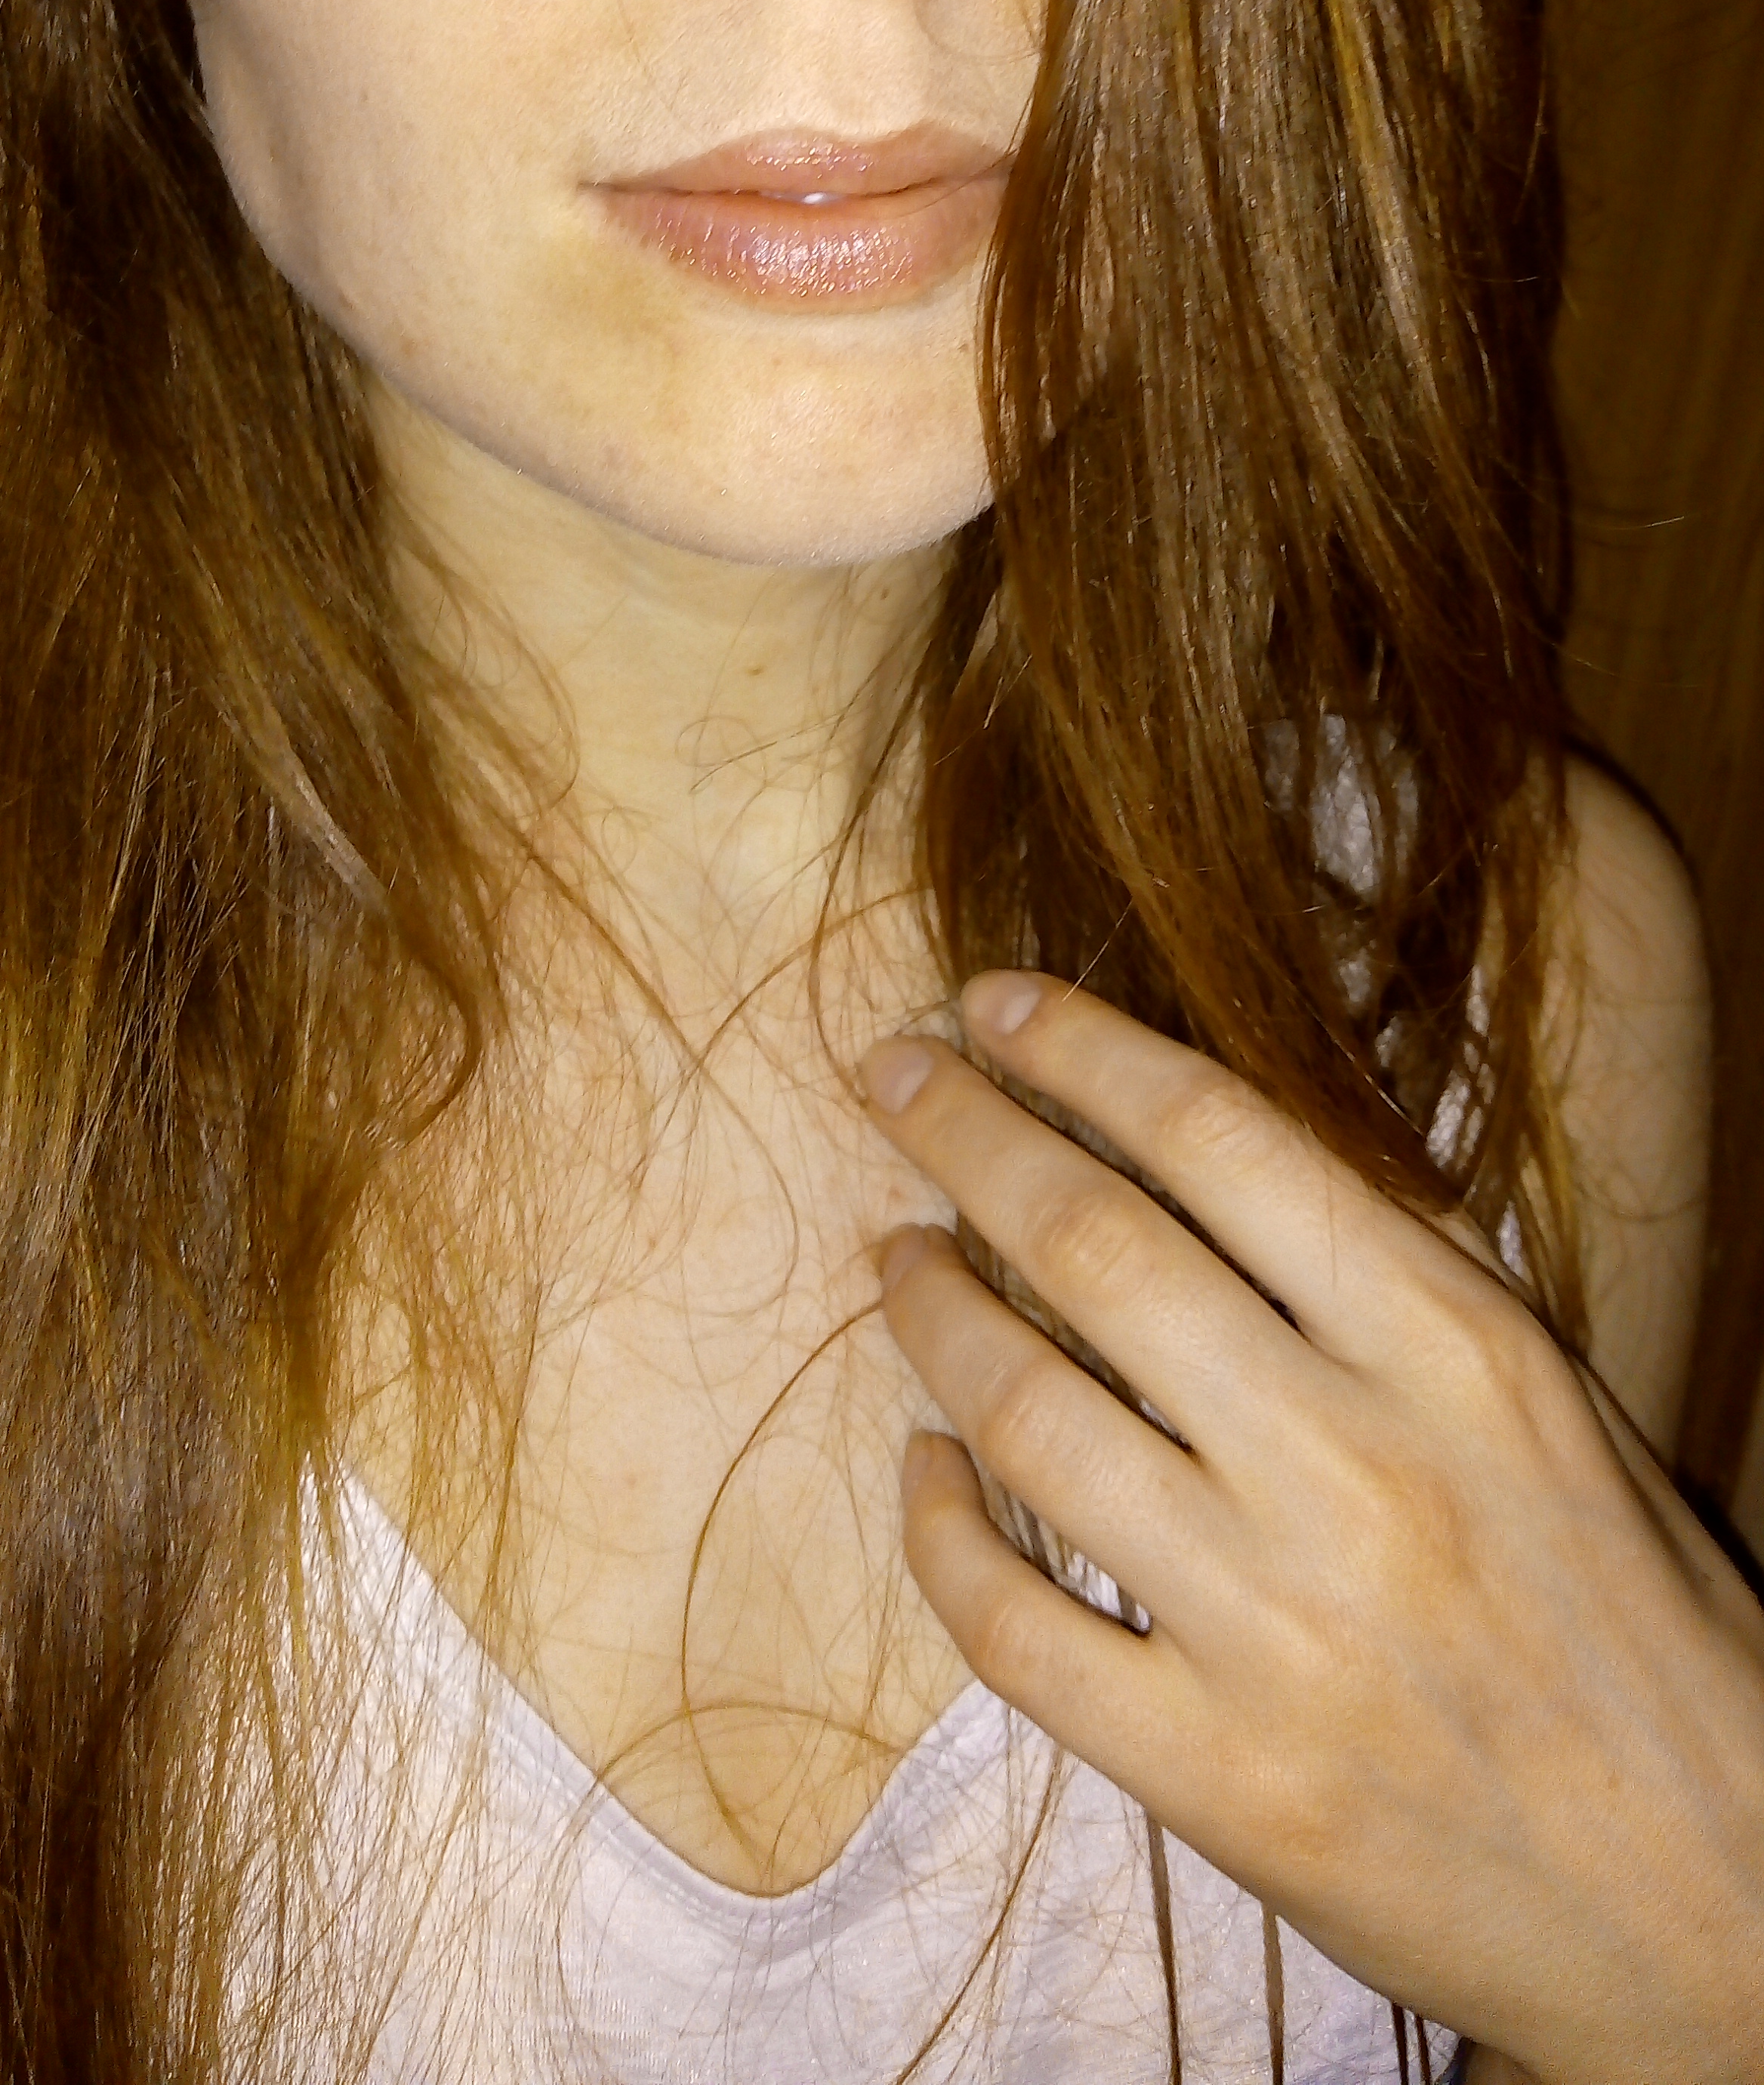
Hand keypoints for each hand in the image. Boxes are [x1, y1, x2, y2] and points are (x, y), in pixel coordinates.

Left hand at [860, 973, 1763, 2084]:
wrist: (1706, 1902)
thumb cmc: (1631, 1625)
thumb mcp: (1549, 1404)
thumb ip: (1393, 1281)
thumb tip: (1202, 1149)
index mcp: (1459, 1352)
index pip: (1222, 1138)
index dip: (1082, 1047)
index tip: (991, 999)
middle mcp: (1357, 1468)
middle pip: (1095, 1243)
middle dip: (965, 1131)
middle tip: (890, 1072)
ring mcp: (1274, 1630)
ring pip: (1025, 1415)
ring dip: (930, 1310)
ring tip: (893, 1251)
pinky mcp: (1214, 1776)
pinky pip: (1010, 1623)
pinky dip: (935, 1529)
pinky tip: (924, 1463)